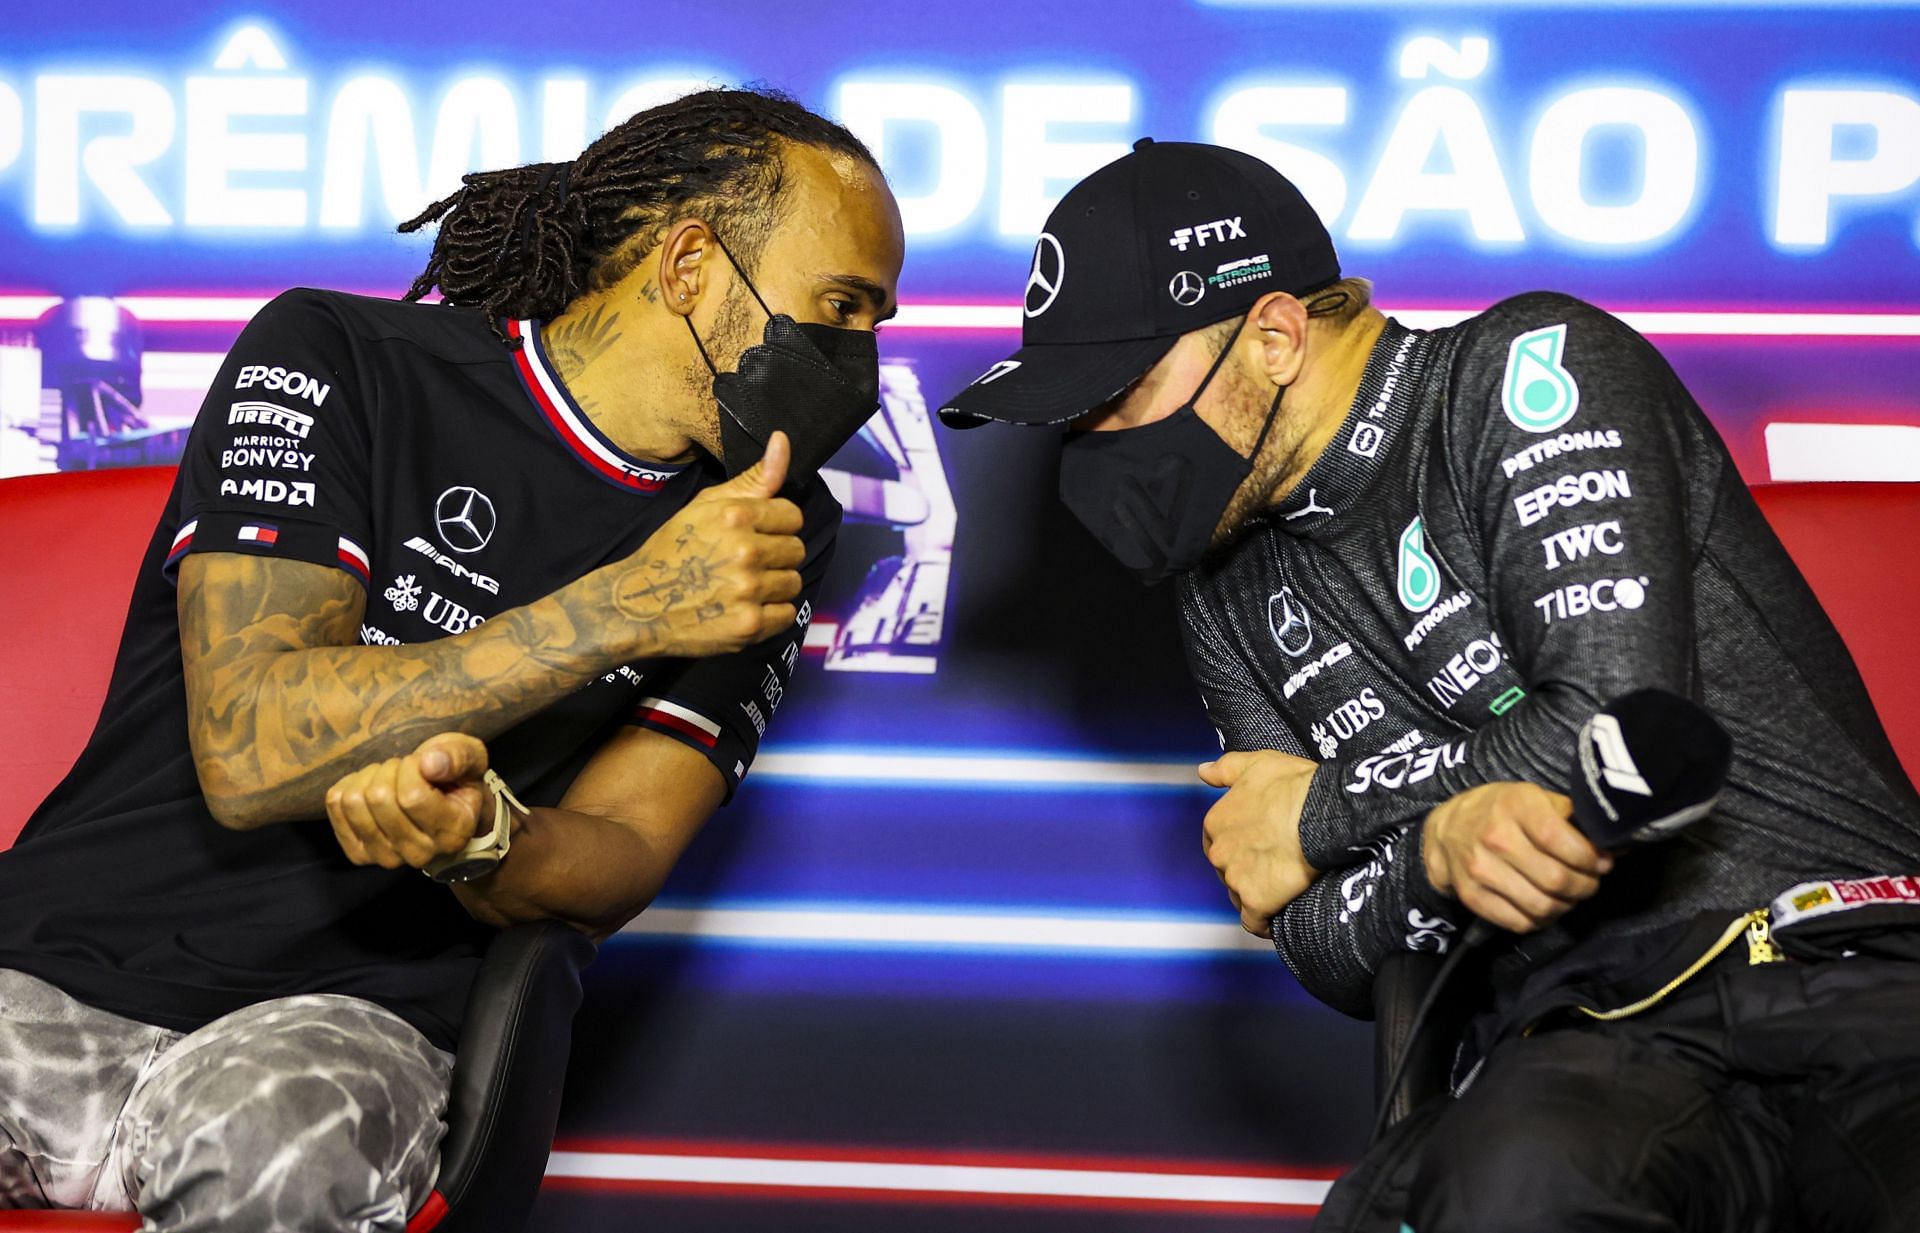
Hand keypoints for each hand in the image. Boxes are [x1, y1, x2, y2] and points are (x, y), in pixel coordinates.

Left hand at [325, 733, 489, 869]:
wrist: (446, 809)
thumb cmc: (457, 779)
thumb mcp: (471, 758)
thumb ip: (457, 757)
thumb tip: (429, 763)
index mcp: (453, 833)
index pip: (412, 796)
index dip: (411, 767)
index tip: (422, 762)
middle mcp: (420, 854)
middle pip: (379, 798)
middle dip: (390, 769)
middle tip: (405, 770)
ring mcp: (386, 857)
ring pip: (354, 802)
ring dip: (369, 777)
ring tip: (389, 778)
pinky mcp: (359, 854)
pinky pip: (336, 806)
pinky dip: (348, 785)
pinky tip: (370, 786)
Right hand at [612, 430, 806, 657]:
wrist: (638, 604)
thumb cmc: (673, 549)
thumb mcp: (706, 505)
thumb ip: (753, 478)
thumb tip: (784, 439)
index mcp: (735, 516)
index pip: (792, 516)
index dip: (776, 525)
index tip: (757, 535)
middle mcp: (745, 552)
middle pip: (796, 550)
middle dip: (776, 555)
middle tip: (746, 563)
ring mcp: (748, 590)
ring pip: (793, 582)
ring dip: (774, 586)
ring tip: (744, 586)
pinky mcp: (750, 625)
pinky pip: (787, 614)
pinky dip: (770, 615)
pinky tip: (744, 608)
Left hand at [1198, 751, 1322, 934]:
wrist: (1320, 814)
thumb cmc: (1292, 786)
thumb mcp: (1256, 764)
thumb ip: (1226, 769)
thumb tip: (1203, 771)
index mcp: (1216, 822)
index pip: (1218, 842)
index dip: (1239, 846)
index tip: (1259, 846)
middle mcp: (1219, 853)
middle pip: (1228, 871)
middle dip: (1247, 871)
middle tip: (1275, 867)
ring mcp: (1236, 880)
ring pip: (1240, 896)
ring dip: (1256, 896)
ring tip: (1281, 892)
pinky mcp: (1256, 903)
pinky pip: (1254, 923)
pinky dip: (1264, 924)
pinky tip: (1278, 920)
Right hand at [1422, 782, 1612, 932]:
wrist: (1448, 828)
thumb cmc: (1502, 810)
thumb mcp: (1535, 797)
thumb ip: (1570, 816)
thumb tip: (1614, 841)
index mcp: (1516, 806)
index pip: (1559, 840)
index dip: (1589, 858)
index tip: (1602, 863)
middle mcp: (1495, 837)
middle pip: (1555, 879)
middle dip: (1585, 886)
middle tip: (1589, 883)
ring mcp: (1480, 870)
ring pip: (1541, 906)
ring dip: (1565, 906)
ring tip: (1569, 896)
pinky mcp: (1472, 896)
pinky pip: (1519, 922)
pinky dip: (1541, 920)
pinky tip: (1545, 905)